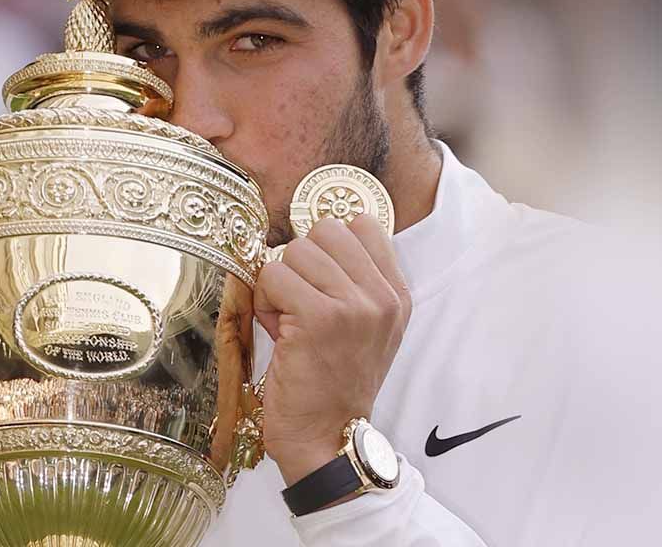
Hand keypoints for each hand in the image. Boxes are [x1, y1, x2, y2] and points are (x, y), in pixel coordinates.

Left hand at [255, 215, 411, 485]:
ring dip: (280, 283)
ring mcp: (354, 305)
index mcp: (396, 295)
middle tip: (298, 302)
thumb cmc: (332, 384)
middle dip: (300, 261)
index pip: (362, 224)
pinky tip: (277, 330)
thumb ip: (350, 282)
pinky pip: (274, 275)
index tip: (318, 280)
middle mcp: (382, 297)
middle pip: (325, 230)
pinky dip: (265, 300)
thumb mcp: (362, 329)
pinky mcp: (319, 317)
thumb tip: (309, 238)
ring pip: (296, 250)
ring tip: (288, 319)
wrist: (328, 438)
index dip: (327, 245)